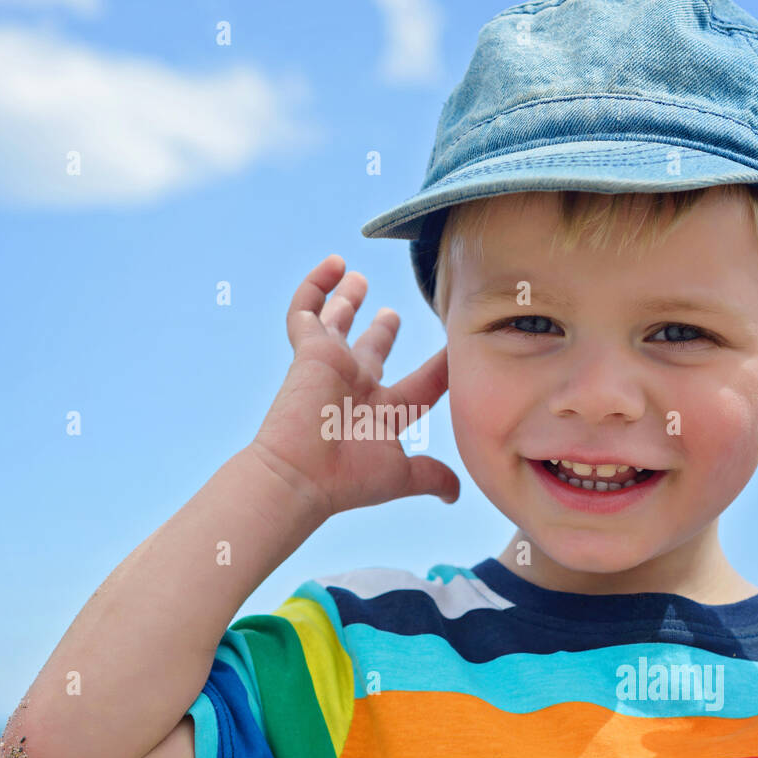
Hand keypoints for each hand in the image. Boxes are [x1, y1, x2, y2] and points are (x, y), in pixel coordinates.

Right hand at [247, 254, 459, 519]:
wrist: (300, 475)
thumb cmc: (348, 479)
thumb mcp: (402, 475)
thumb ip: (431, 475)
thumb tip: (457, 494)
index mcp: (384, 413)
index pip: (422, 384)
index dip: (440, 368)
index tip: (457, 349)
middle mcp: (359, 387)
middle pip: (372, 351)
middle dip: (380, 331)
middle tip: (391, 312)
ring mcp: (333, 366)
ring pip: (337, 324)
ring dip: (346, 300)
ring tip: (355, 276)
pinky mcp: (309, 350)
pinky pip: (307, 310)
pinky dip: (316, 285)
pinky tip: (334, 263)